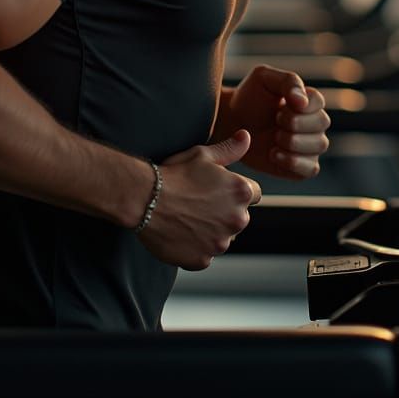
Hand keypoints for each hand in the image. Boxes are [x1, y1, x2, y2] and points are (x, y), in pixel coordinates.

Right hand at [138, 129, 261, 270]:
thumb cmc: (174, 173)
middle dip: (224, 212)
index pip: (253, 194)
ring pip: (222, 238)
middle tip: (198, 204)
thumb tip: (246, 137)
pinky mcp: (203, 260)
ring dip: (211, 232)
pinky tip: (179, 233)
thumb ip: (230, 149)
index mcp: (242, 192)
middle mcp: (238, 220)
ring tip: (187, 218)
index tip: (217, 190)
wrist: (145, 198)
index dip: (234, 191)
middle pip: (238, 218)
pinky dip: (195, 248)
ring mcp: (220, 243)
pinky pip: (204, 255)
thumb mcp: (203, 155)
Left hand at [225, 65, 330, 179]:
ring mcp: (309, 146)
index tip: (280, 106)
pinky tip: (274, 153)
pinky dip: (293, 162)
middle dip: (295, 123)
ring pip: (319, 145)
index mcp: (308, 100)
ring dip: (293, 141)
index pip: (318, 102)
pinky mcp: (301, 167)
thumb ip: (288, 82)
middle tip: (275, 121)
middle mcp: (314, 122)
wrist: (231, 123)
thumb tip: (303, 101)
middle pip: (322, 123)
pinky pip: (311, 169)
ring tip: (273, 137)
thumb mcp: (264, 78)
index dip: (300, 107)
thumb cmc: (248, 97)